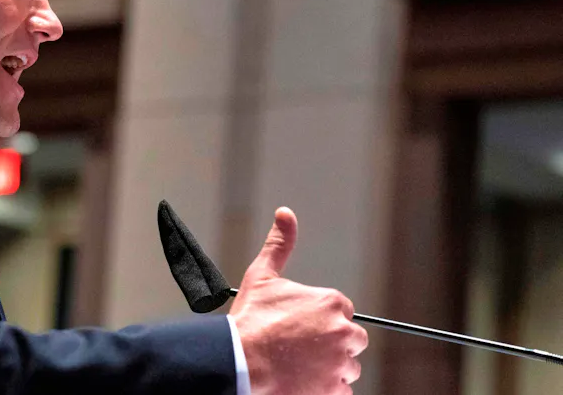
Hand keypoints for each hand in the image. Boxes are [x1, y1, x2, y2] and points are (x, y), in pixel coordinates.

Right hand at [229, 207, 367, 394]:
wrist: (240, 361)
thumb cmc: (250, 320)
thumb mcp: (262, 276)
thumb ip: (279, 245)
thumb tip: (285, 213)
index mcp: (332, 303)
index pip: (341, 311)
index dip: (318, 319)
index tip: (298, 326)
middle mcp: (343, 332)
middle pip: (350, 338)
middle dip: (331, 343)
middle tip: (299, 347)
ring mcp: (341, 364)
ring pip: (347, 366)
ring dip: (329, 366)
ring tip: (299, 365)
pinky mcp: (334, 390)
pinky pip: (342, 390)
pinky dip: (325, 387)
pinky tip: (302, 380)